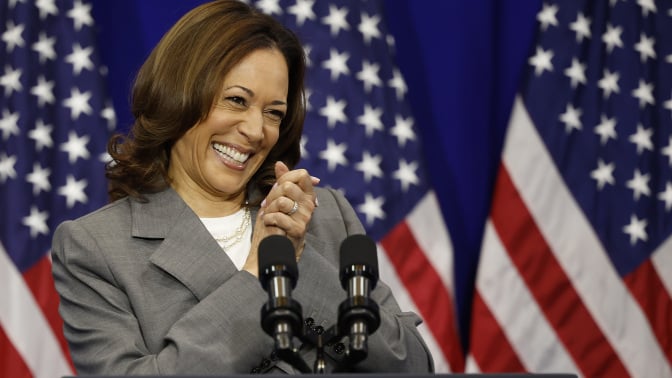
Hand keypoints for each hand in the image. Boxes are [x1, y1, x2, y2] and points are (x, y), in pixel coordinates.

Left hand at [242, 161, 318, 276]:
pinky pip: (278, 216)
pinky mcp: (298, 229)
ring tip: (269, 216)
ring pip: (282, 200)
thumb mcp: (277, 199)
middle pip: (287, 186)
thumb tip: (279, 163)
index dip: (285, 177)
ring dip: (269, 209)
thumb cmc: (276, 223)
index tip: (278, 189)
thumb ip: (281, 181)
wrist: (273, 248)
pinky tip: (269, 224)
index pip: (302, 174)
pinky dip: (268, 219)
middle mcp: (310, 205)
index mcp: (307, 195)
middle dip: (272, 196)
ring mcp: (305, 217)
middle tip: (269, 206)